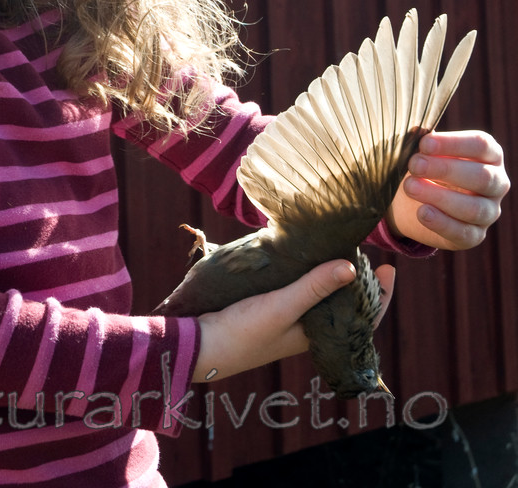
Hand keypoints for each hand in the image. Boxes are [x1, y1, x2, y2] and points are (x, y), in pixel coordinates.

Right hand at [192, 260, 395, 381]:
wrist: (201, 345)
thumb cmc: (244, 333)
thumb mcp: (282, 307)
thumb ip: (314, 287)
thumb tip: (352, 267)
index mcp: (317, 336)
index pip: (362, 319)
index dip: (379, 295)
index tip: (391, 269)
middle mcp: (306, 328)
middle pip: (343, 304)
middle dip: (356, 279)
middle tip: (364, 250)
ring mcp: (287, 318)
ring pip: (319, 295)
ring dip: (329, 274)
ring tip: (337, 247)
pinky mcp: (268, 307)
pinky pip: (296, 289)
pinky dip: (304, 272)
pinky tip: (299, 255)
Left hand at [388, 130, 509, 249]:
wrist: (413, 202)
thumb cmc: (425, 167)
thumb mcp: (424, 151)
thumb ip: (423, 141)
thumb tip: (417, 130)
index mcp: (489, 155)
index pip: (481, 145)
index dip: (453, 143)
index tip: (423, 144)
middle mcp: (496, 183)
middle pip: (482, 177)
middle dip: (445, 170)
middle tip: (414, 165)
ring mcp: (489, 212)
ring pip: (474, 208)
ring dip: (440, 197)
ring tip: (410, 187)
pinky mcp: (475, 235)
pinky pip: (464, 233)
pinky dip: (442, 223)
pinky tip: (422, 212)